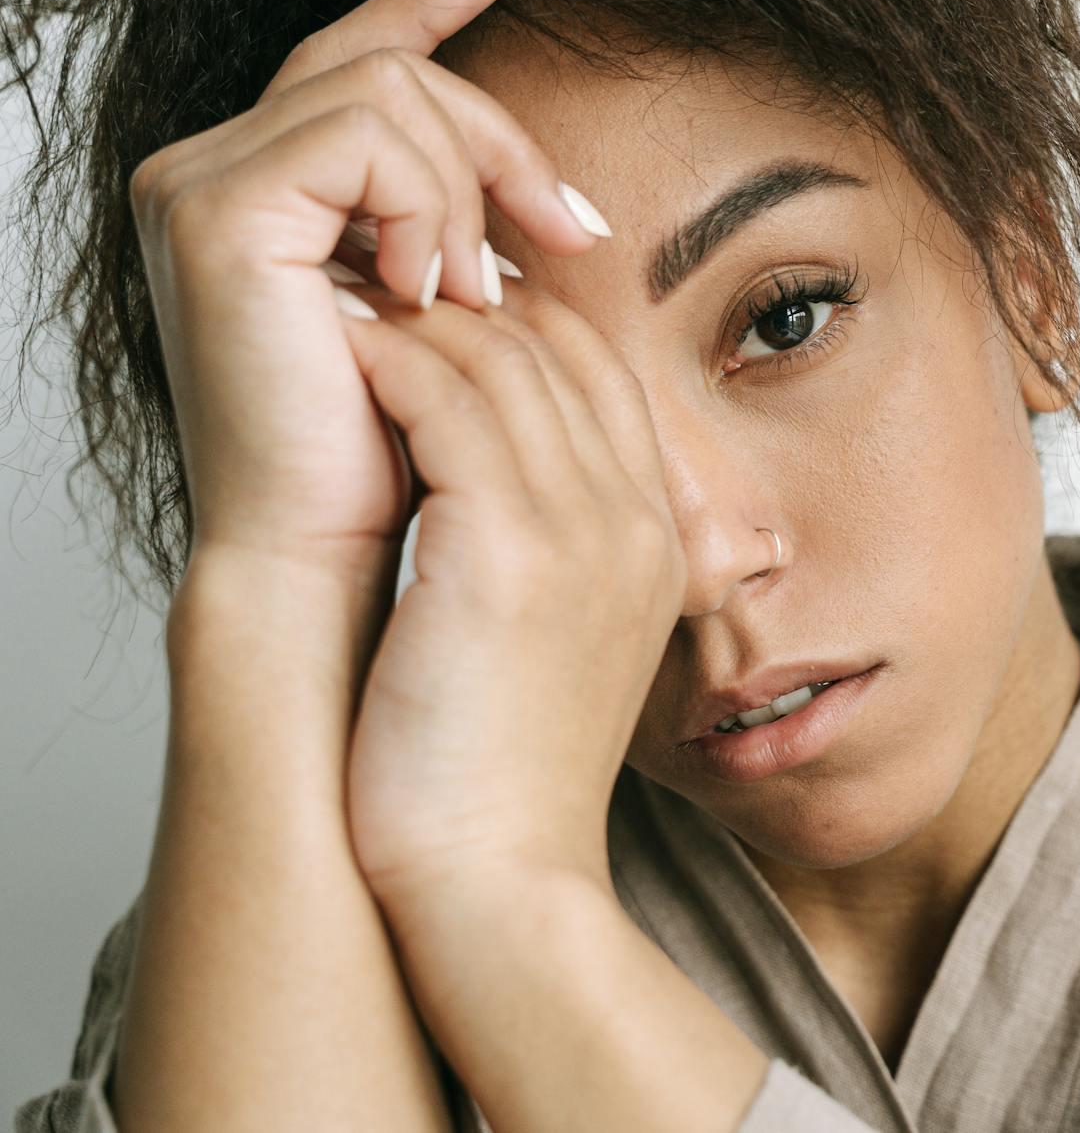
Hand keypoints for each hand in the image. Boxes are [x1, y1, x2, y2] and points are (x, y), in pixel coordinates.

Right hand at [127, 0, 602, 602]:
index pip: (348, 57)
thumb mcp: (442, 314)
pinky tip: (429, 292)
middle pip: (386, 64)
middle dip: (499, 138)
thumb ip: (456, 230)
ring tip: (472, 298)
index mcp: (259, 187)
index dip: (423, 0)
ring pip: (388, 89)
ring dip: (468, 190)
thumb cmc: (385, 456)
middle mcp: (209, 169)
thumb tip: (539, 192)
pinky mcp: (217, 207)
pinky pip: (366, 134)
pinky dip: (428, 206)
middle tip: (568, 231)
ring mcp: (200, 182)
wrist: (324, 552)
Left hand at [331, 275, 687, 900]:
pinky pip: (445, 403)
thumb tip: (475, 485)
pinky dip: (389, 363)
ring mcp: (583, 530)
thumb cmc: (499, 773)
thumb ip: (549, 548)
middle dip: (465, 298)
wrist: (499, 882)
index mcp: (657, 537)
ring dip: (415, 318)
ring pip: (500, 360)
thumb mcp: (555, 642)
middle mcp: (636, 519)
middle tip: (380, 277)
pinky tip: (341, 357)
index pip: (602, 376)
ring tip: (348, 301)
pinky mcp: (508, 551)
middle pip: (558, 349)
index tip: (440, 308)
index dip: (524, 322)